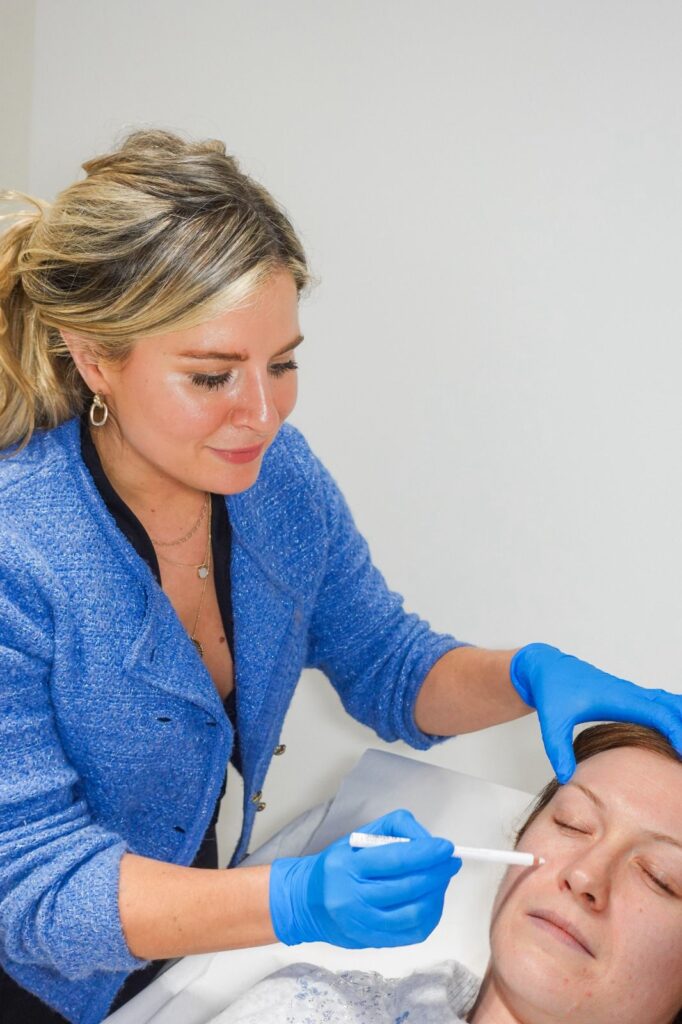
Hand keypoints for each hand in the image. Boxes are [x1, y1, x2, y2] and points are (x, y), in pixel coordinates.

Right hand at [269, 808, 460, 947]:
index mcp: (348, 865)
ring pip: (412, 914)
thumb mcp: (357, 837)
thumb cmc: (337, 864)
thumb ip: (393, 832)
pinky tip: (431, 903)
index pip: (395, 859)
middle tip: (451, 863)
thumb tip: (428, 842)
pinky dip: (428, 918)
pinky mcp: (369, 941)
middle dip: (437, 874)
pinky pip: (409, 934)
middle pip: (408, 887)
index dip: (426, 853)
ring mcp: (361, 923)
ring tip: (441, 882)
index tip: (446, 848)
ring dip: (436, 896)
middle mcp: (352, 896)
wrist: (306, 901)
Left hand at [510, 643, 681, 782]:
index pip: (658, 714)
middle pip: (670, 706)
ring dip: (679, 717)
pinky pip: (658, 703)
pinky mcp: (626, 696)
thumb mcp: (551, 721)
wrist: (545, 667)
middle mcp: (629, 693)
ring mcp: (629, 693)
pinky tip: (675, 727)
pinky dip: (671, 712)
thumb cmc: (550, 689)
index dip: (677, 732)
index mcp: (617, 698)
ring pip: (666, 701)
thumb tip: (566, 778)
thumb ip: (558, 749)